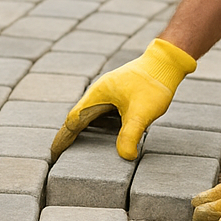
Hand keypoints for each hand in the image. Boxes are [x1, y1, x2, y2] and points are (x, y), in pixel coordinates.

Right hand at [50, 38, 196, 160]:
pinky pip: (102, 113)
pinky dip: (99, 126)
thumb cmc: (153, 85)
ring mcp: (108, 93)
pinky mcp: (118, 94)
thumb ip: (130, 135)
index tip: (54, 154)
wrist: (166, 63)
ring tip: (80, 150)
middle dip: (70, 137)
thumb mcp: (142, 113)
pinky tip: (107, 136)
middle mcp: (98, 93)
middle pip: (78, 119)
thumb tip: (126, 156)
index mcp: (97, 96)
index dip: (64, 139)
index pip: (73, 121)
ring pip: (90, 116)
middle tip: (62, 156)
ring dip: (84, 132)